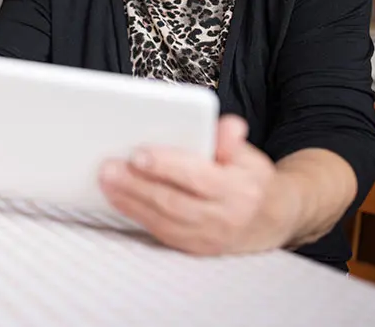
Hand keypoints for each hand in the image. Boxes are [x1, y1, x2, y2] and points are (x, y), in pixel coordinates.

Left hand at [98, 115, 289, 255]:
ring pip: (162, 219)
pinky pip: (160, 232)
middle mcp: (224, 217)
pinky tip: (117, 198)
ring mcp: (208, 237)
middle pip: (173, 201)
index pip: (198, 177)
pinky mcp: (194, 248)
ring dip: (129, 200)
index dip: (167, 166)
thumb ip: (231, 139)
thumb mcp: (248, 154)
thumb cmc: (249, 179)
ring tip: (105, 180)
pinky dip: (135, 214)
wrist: (269, 220)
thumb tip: (228, 126)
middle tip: (108, 168)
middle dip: (136, 185)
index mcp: (239, 188)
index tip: (138, 154)